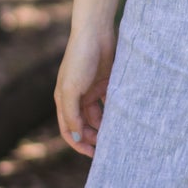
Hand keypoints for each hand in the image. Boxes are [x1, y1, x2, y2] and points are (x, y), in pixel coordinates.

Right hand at [54, 20, 115, 157]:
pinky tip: (124, 119)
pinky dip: (114, 112)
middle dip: (93, 137)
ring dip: (104, 126)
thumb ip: (72, 114)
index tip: (93, 154)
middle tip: (109, 146)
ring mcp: (90, 90)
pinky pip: (109, 103)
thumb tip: (75, 137)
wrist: (96, 32)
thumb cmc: (80, 59)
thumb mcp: (72, 89)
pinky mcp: (105, 83)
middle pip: (83, 125)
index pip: (68, 129)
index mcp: (63, 99)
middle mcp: (76, 97)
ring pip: (97, 116)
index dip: (78, 143)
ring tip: (118, 134)